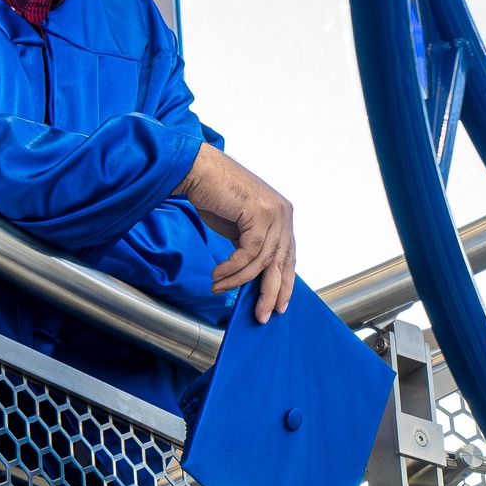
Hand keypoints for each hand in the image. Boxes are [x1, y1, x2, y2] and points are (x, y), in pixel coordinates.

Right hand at [176, 143, 295, 322]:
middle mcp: (283, 213)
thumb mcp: (239, 225)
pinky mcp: (258, 213)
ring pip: (261, 261)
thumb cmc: (214, 195)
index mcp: (282, 215)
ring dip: (238, 280)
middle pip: (281, 262)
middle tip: (261, 315)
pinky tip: (217, 275)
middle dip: (270, 292)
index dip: (285, 283)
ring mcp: (273, 212)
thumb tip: (254, 276)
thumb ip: (251, 244)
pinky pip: (248, 252)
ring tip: (219, 288)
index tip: (278, 305)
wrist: (197, 169)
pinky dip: (231, 268)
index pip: (288, 256)